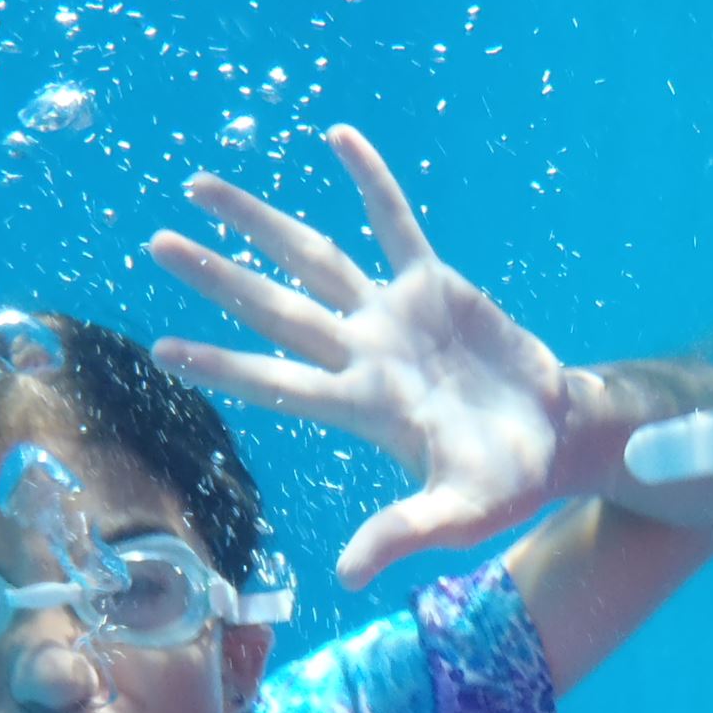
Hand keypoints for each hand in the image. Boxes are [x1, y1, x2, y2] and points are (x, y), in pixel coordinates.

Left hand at [148, 124, 586, 589]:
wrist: (556, 438)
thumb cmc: (506, 483)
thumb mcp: (459, 517)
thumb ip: (403, 534)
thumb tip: (349, 576)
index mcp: (363, 406)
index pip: (278, 381)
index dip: (223, 364)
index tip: (162, 348)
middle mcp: (364, 353)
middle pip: (276, 306)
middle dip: (218, 275)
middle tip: (157, 243)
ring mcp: (394, 315)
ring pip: (315, 257)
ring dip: (260, 223)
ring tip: (202, 184)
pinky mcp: (434, 285)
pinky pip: (394, 222)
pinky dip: (368, 181)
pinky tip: (336, 136)